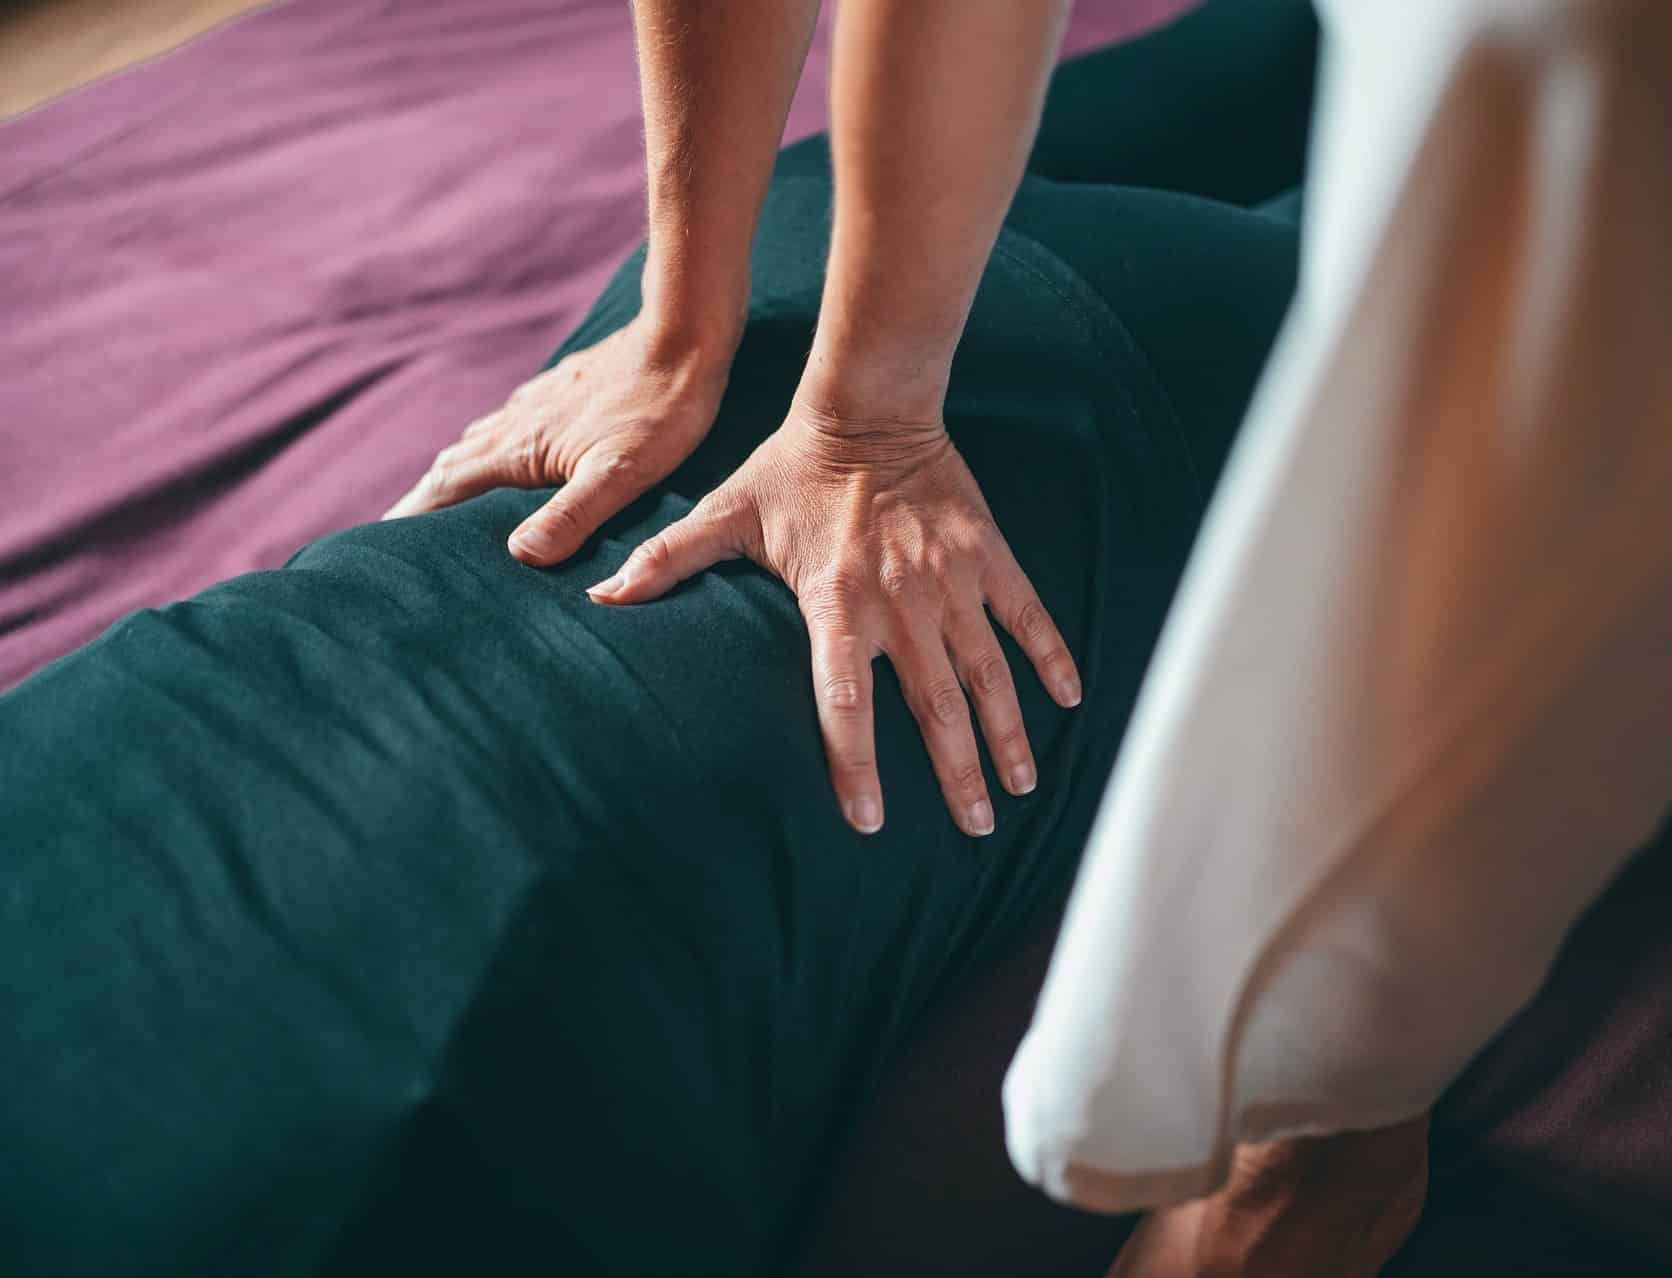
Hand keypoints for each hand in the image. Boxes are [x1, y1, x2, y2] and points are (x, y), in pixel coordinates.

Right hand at [384, 319, 731, 563]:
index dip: (414, 518)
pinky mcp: (561, 392)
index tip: (383, 546)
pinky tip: (507, 456)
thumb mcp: (620, 473)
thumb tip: (521, 554)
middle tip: (401, 536)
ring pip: (479, 443)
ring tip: (444, 505)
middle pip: (453, 466)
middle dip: (425, 502)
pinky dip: (491, 450)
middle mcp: (516, 422)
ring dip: (455, 475)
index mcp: (521, 447)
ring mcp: (537, 403)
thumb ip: (571, 515)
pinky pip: (508, 426)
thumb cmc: (659, 411)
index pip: (447, 489)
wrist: (683, 336)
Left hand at [586, 403, 1082, 837]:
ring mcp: (952, 581)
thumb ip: (665, 560)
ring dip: (1006, 734)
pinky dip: (1051, 658)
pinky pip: (1027, 616)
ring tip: (1020, 789)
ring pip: (987, 673)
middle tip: (972, 827)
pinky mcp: (988, 557)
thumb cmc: (790, 469)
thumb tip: (596, 595)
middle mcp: (902, 602)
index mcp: (838, 602)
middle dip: (956, 772)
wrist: (869, 405)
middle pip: (934, 705)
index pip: (846, 702)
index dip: (856, 765)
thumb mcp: (723, 514)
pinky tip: (1070, 703)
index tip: (868, 821)